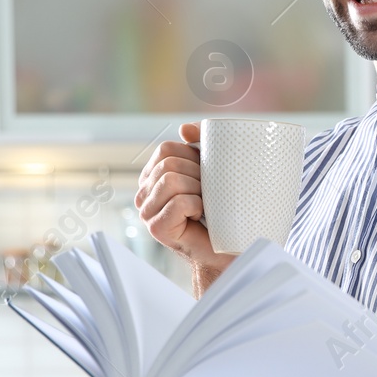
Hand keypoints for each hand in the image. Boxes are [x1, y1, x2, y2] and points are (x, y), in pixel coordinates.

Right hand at [134, 122, 232, 287]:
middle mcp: (145, 192)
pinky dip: (196, 206)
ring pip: (172, 180)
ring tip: (204, 206)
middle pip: (168, 163)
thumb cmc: (223, 209)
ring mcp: (147, 211)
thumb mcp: (213, 169)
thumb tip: (183, 129)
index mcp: (153, 175)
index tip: (206, 176)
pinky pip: (179, 202)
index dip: (193, 157)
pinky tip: (200, 217)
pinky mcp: (156, 228)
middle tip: (208, 195)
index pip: (166, 149)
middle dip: (197, 175)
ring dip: (197, 191)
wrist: (231, 247)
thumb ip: (201, 143)